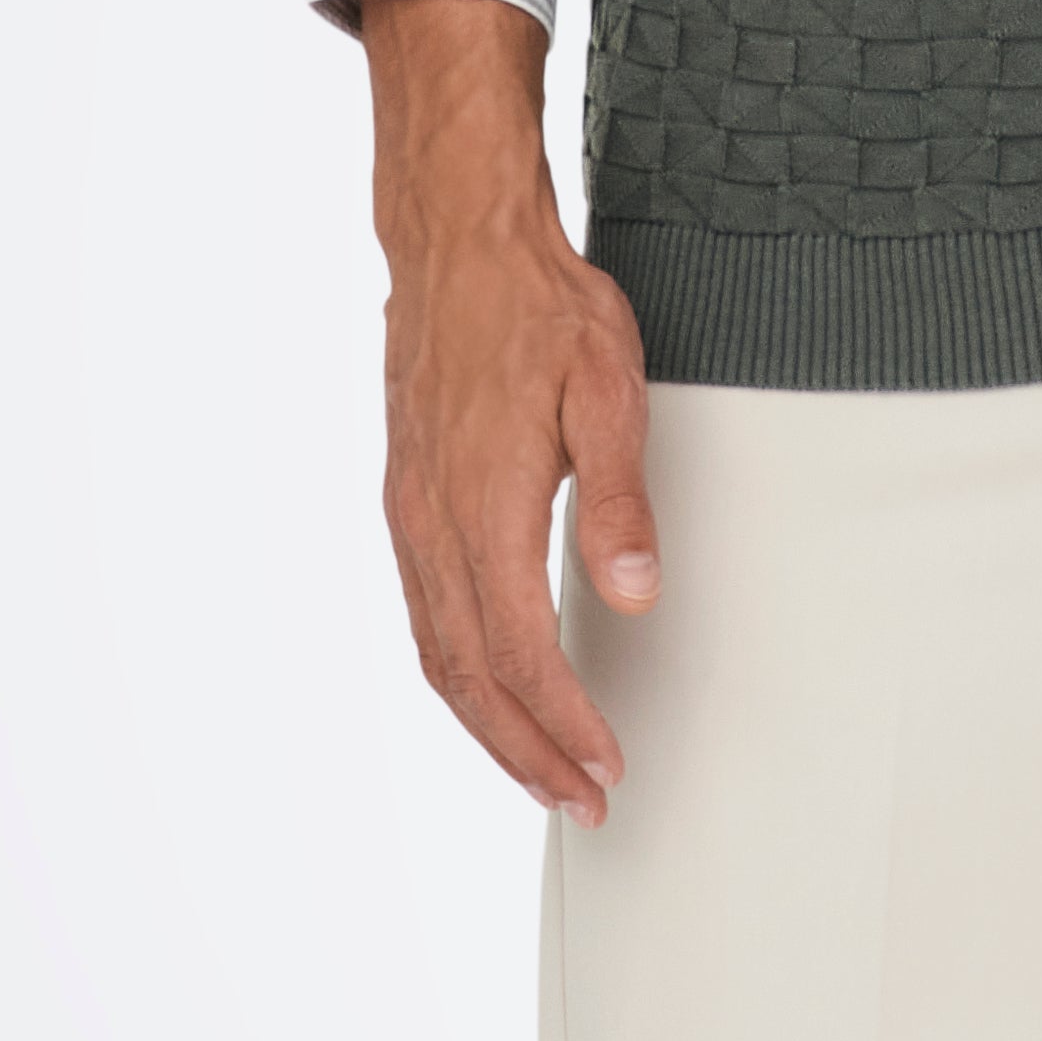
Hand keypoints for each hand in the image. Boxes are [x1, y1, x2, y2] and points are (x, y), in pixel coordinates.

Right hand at [355, 0, 658, 818]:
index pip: (518, 651)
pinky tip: (492, 689)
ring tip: (544, 768)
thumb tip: (635, 595)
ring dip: (490, 724)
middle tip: (582, 799)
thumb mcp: (607, 391)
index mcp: (481, 506)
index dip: (561, 723)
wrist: (458, 241)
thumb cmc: (539, 306)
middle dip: (524, 750)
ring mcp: (409, 514)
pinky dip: (459, 673)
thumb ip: (618, 499)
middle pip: (467, 675)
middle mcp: (430, 523)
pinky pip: (424, 614)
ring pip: (436, 652)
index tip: (606, 767)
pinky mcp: (405, 500)